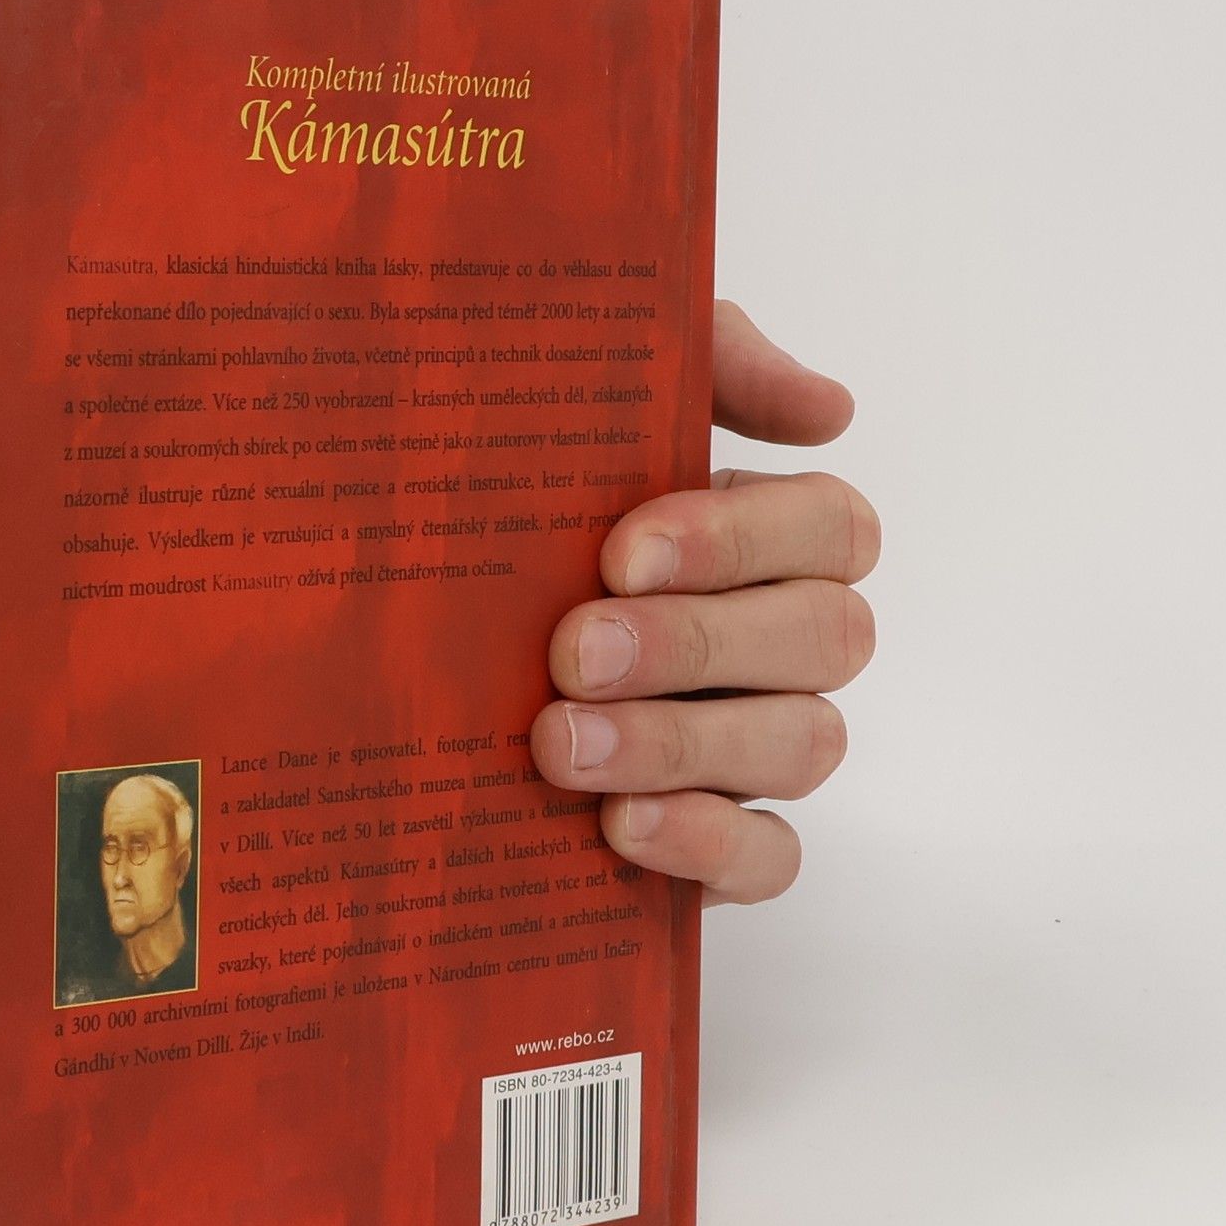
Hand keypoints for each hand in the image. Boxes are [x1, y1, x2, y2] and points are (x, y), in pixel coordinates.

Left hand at [527, 301, 878, 905]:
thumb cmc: (503, 504)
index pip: (832, 528)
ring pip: (802, 747)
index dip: (746, 539)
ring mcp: (754, 745)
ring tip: (561, 744)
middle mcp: (775, 640)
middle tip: (572, 651)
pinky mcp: (717, 843)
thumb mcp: (579, 401)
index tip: (623, 549)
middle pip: (825, 639)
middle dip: (694, 644)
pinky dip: (707, 847)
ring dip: (681, 744)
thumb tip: (829, 407)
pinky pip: (770, 860)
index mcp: (758, 537)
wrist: (393, 639)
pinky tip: (618, 827)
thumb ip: (707, 366)